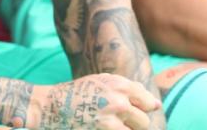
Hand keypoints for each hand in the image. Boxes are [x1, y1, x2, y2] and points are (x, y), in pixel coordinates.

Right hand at [30, 73, 161, 128]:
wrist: (52, 106)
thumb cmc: (79, 92)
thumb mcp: (103, 81)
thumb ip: (128, 89)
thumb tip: (154, 103)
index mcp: (120, 85)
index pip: (149, 103)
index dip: (145, 111)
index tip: (137, 113)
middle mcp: (118, 101)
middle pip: (144, 121)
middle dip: (136, 125)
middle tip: (121, 123)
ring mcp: (111, 120)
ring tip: (112, 125)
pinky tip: (107, 128)